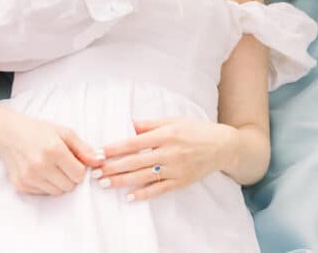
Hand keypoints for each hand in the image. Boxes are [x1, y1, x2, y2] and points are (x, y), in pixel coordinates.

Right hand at [0, 112, 102, 195]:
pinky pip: (43, 193)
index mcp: (54, 150)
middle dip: (70, 177)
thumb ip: (84, 149)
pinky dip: (46, 185)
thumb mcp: (65, 133)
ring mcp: (29, 177)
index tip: (74, 160)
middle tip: (62, 164)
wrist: (10, 134)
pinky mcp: (21, 186)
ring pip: (57, 192)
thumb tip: (100, 162)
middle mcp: (40, 166)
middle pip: (69, 186)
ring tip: (51, 167)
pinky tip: (40, 171)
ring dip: (58, 182)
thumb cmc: (40, 131)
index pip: (79, 174)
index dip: (80, 168)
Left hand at [96, 118, 235, 201]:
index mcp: (166, 134)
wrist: (222, 146)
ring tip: (105, 184)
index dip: (116, 148)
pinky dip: (144, 194)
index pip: (135, 142)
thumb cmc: (196, 130)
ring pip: (144, 177)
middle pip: (136, 162)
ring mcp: (175, 169)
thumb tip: (129, 125)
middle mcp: (170, 152)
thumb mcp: (174, 120)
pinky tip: (129, 197)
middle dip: (113, 167)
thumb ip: (151, 123)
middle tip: (95, 173)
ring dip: (122, 181)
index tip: (100, 153)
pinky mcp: (181, 181)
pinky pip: (159, 189)